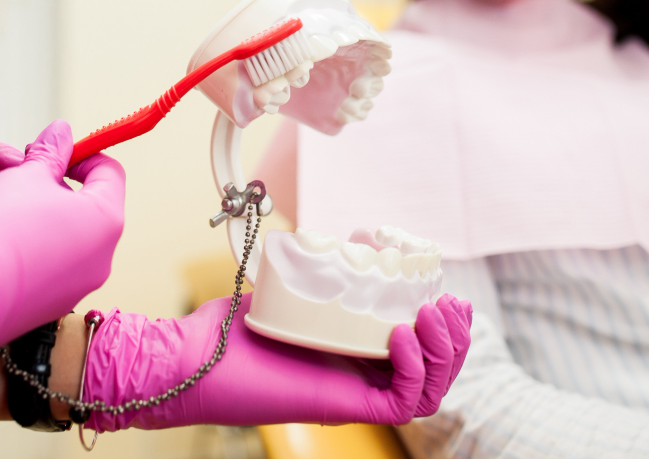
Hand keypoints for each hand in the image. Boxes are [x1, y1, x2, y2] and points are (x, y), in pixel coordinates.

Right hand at [0, 120, 125, 412]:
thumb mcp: (25, 176)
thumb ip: (50, 153)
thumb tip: (62, 134)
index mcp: (105, 224)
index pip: (108, 173)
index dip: (79, 152)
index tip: (46, 147)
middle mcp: (98, 259)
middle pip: (77, 200)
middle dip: (38, 171)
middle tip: (2, 155)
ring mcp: (71, 286)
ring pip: (54, 227)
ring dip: (21, 195)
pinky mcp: (42, 304)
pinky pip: (40, 256)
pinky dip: (19, 230)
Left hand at [82, 292, 471, 430]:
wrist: (194, 359)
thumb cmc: (228, 332)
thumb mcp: (285, 292)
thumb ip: (313, 272)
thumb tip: (340, 241)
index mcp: (351, 354)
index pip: (416, 351)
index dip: (440, 327)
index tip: (443, 288)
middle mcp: (359, 377)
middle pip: (432, 373)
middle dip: (455, 340)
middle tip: (453, 303)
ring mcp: (353, 395)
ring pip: (427, 391)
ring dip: (443, 352)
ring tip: (434, 313)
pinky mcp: (344, 407)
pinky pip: (402, 402)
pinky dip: (412, 368)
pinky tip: (402, 334)